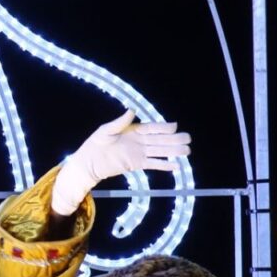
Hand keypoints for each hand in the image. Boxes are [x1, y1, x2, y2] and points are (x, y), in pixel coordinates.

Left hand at [51, 109, 190, 215]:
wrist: (88, 162)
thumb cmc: (95, 144)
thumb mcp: (105, 131)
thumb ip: (119, 122)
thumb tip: (132, 110)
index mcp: (133, 130)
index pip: (151, 128)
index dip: (163, 127)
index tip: (175, 126)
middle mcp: (138, 141)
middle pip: (160, 140)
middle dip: (174, 139)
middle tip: (188, 139)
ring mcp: (138, 153)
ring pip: (159, 151)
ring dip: (173, 151)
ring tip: (187, 151)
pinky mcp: (136, 164)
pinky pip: (153, 164)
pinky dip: (164, 165)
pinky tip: (176, 166)